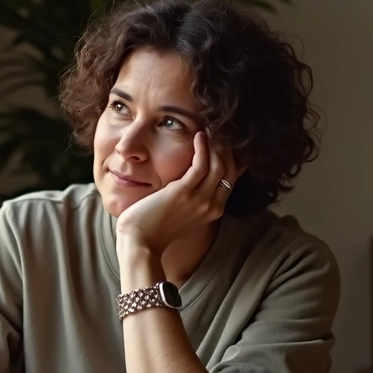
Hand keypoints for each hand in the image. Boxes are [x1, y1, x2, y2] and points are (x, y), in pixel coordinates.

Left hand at [114, 131, 244, 255]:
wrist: (140, 242)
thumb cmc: (156, 227)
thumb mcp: (183, 212)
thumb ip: (195, 196)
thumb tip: (199, 178)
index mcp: (214, 211)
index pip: (231, 178)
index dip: (230, 157)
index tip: (223, 142)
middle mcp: (212, 206)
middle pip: (230, 169)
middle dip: (226, 147)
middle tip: (218, 131)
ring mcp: (200, 200)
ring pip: (219, 165)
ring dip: (216, 144)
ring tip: (209, 130)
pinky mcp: (184, 192)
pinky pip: (201, 164)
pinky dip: (202, 147)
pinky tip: (198, 136)